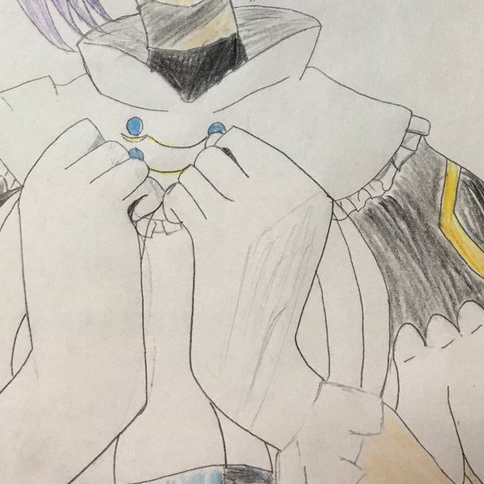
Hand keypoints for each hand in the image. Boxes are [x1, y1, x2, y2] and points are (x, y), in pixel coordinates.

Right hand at [19, 122, 150, 376]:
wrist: (76, 327)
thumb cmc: (76, 278)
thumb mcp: (64, 220)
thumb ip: (79, 182)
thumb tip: (118, 146)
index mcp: (37, 184)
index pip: (82, 133)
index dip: (104, 159)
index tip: (102, 194)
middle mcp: (49, 181)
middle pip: (109, 146)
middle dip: (122, 176)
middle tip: (116, 215)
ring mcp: (72, 189)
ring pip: (128, 162)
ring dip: (137, 191)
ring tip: (123, 224)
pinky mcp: (102, 203)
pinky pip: (143, 181)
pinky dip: (147, 203)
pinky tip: (131, 230)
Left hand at [164, 127, 331, 447]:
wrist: (260, 346)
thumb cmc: (274, 282)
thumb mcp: (297, 226)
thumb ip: (274, 181)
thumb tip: (224, 136)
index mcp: (305, 189)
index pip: (245, 140)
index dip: (225, 157)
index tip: (226, 182)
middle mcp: (281, 196)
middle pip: (215, 153)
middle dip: (203, 175)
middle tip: (210, 200)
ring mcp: (248, 215)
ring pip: (194, 175)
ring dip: (190, 193)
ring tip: (201, 216)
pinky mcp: (216, 237)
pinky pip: (181, 199)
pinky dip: (177, 210)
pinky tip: (189, 229)